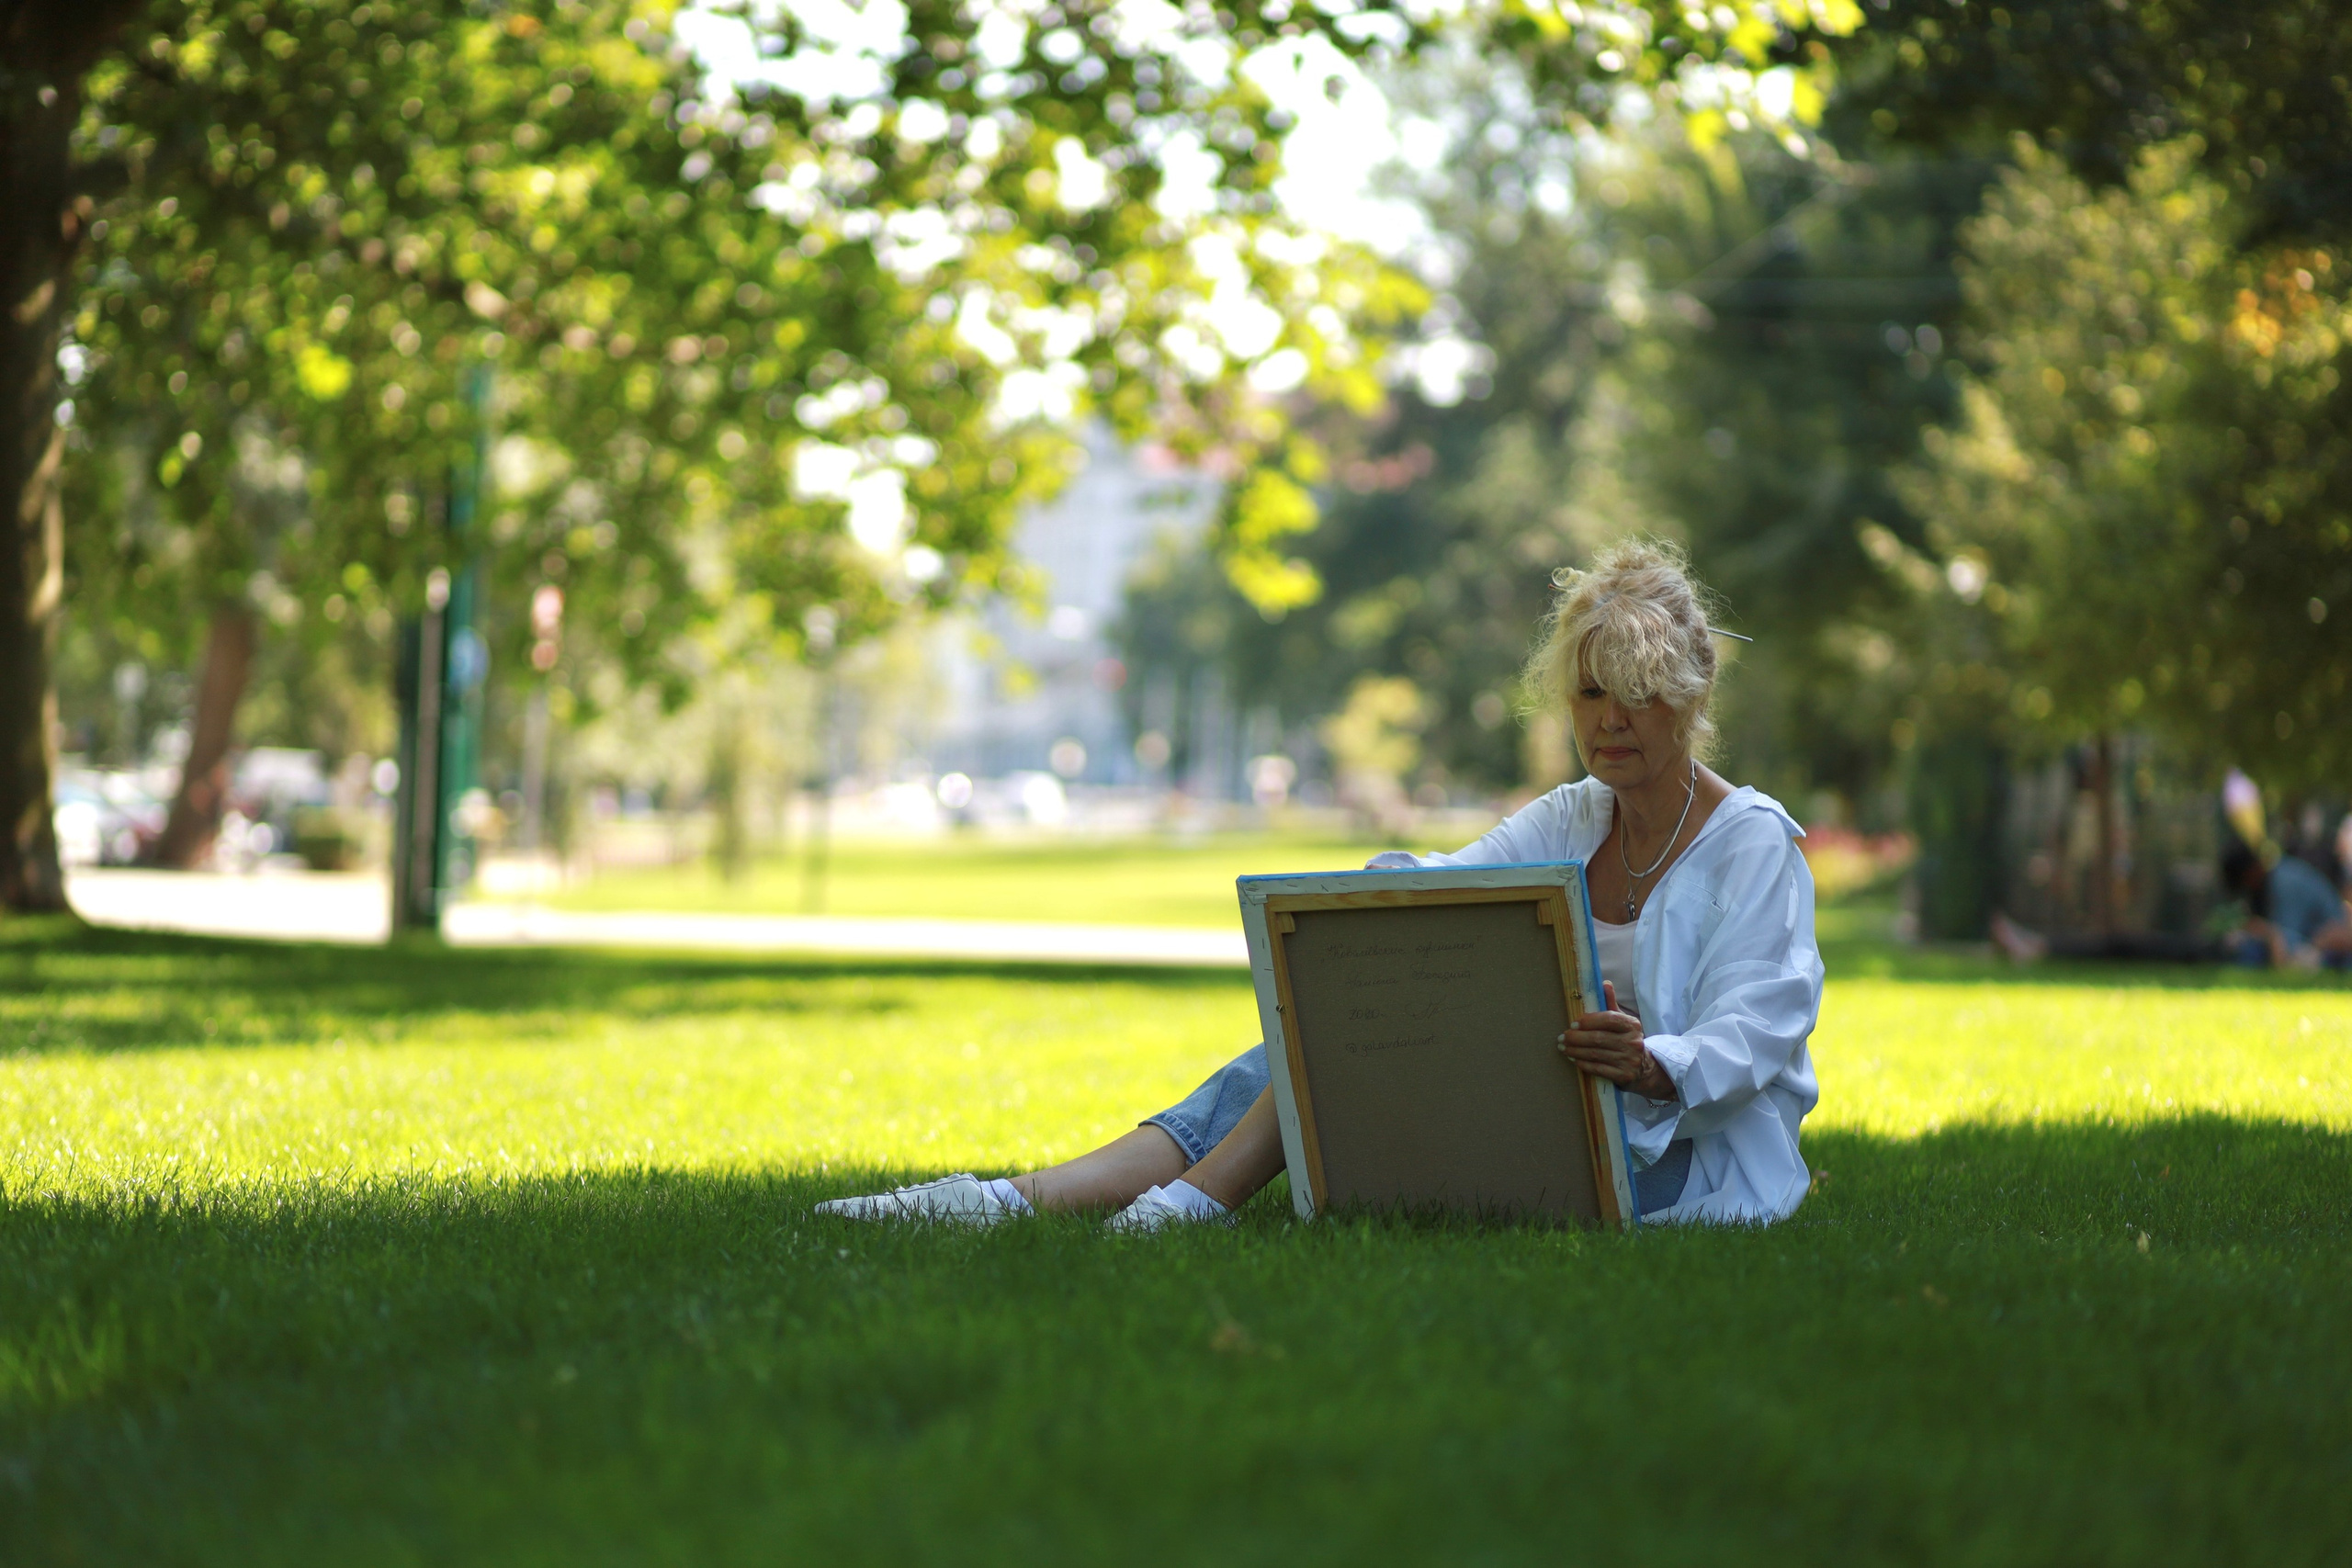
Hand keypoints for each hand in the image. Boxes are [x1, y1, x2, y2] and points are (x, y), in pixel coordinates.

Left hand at [1558, 981, 1675, 1099]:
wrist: (1645, 1068)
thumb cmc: (1627, 1040)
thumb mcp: (1623, 1021)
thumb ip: (1612, 1003)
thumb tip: (1604, 983)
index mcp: (1632, 1025)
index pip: (1608, 1019)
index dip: (1589, 1021)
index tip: (1573, 1023)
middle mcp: (1632, 1042)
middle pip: (1598, 1038)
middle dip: (1576, 1038)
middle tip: (1562, 1037)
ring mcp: (1629, 1060)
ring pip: (1595, 1054)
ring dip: (1575, 1051)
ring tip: (1563, 1048)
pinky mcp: (1623, 1075)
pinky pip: (1598, 1069)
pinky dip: (1583, 1064)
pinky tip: (1574, 1060)